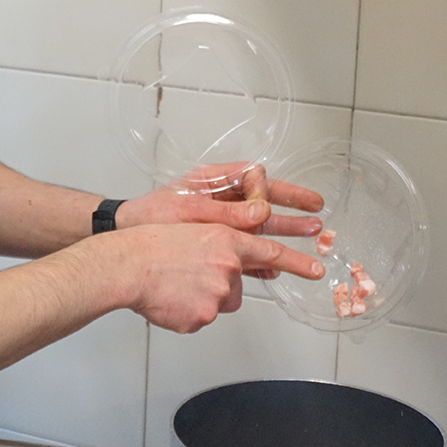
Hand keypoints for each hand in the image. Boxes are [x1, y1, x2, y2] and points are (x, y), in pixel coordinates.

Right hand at [110, 223, 324, 333]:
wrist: (125, 266)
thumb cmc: (149, 245)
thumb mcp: (191, 230)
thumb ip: (219, 248)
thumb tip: (231, 270)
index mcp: (226, 241)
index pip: (270, 253)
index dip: (297, 262)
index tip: (318, 270)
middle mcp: (228, 268)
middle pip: (235, 287)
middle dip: (217, 286)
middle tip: (186, 276)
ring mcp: (217, 295)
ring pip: (217, 304)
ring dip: (198, 300)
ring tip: (171, 286)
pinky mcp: (202, 318)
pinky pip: (198, 320)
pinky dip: (182, 313)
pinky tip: (166, 300)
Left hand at [115, 162, 324, 253]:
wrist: (128, 237)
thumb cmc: (151, 215)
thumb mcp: (190, 210)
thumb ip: (227, 213)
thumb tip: (262, 213)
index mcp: (214, 180)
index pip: (253, 177)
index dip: (270, 191)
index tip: (279, 205)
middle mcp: (221, 197)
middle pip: (264, 198)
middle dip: (292, 204)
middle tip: (318, 209)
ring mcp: (220, 219)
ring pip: (259, 224)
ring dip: (283, 232)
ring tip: (312, 235)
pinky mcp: (215, 240)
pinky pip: (245, 246)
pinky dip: (259, 258)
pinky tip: (274, 269)